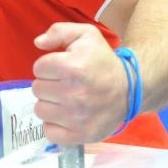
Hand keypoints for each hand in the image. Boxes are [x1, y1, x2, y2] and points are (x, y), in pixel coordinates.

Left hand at [31, 22, 127, 144]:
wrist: (130, 89)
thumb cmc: (103, 61)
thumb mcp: (86, 35)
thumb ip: (58, 32)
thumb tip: (38, 43)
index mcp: (73, 67)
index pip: (38, 68)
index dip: (49, 65)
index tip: (62, 67)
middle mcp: (74, 94)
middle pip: (37, 89)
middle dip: (49, 84)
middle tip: (66, 83)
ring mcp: (77, 118)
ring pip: (40, 110)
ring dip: (50, 104)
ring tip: (66, 99)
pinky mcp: (80, 135)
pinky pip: (49, 132)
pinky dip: (55, 125)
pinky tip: (67, 116)